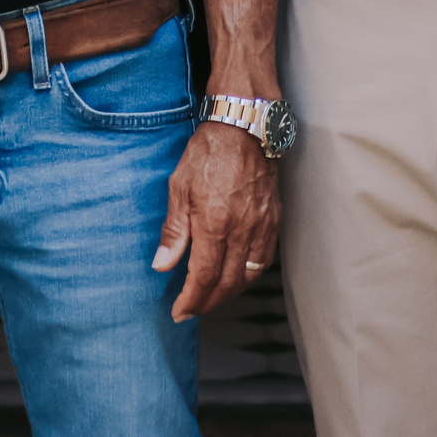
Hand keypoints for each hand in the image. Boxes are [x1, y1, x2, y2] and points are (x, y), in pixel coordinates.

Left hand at [152, 121, 278, 321]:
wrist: (245, 126)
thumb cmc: (209, 152)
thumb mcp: (179, 187)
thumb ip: (173, 230)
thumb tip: (162, 264)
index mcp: (215, 223)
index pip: (204, 277)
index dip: (191, 299)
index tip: (179, 311)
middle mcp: (242, 229)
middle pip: (227, 283)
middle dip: (208, 302)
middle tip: (192, 309)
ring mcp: (261, 225)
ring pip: (248, 275)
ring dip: (229, 293)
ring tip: (211, 298)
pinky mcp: (274, 219)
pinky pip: (265, 258)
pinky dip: (249, 274)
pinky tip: (237, 276)